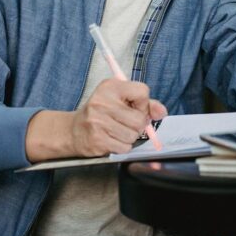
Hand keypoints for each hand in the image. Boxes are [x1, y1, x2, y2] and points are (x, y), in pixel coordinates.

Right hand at [24, 79, 167, 161]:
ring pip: (133, 135)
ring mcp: (98, 122)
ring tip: (117, 131)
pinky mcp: (97, 140)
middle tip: (126, 123)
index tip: (134, 107)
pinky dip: (122, 146)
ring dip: (129, 137)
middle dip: (138, 125)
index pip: (142, 92)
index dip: (143, 104)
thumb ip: (145, 104)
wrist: (74, 130)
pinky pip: (124, 148)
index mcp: (110, 87)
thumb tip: (161, 112)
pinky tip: (111, 139)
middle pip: (139, 119)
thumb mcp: (121, 99)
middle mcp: (102, 102)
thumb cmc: (101, 113)